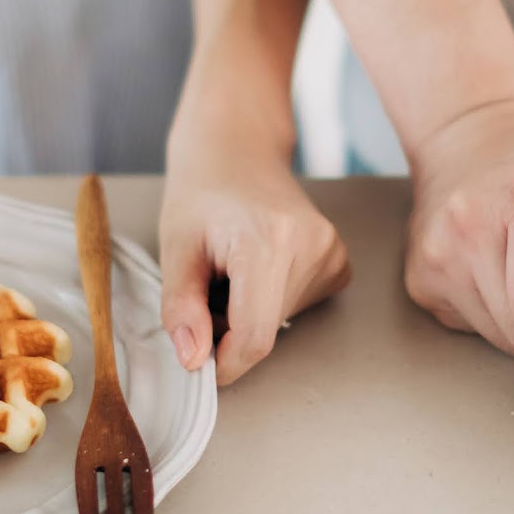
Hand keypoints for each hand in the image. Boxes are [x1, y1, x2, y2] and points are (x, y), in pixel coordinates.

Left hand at [160, 127, 350, 384]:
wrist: (236, 150)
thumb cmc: (200, 194)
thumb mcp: (175, 250)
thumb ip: (181, 310)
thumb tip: (194, 361)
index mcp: (269, 241)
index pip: (254, 337)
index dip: (224, 362)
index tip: (199, 363)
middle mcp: (312, 246)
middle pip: (266, 331)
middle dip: (229, 330)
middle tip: (208, 289)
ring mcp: (332, 252)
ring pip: (281, 323)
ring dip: (249, 315)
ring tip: (232, 271)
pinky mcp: (339, 261)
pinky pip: (299, 307)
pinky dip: (270, 301)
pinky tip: (259, 267)